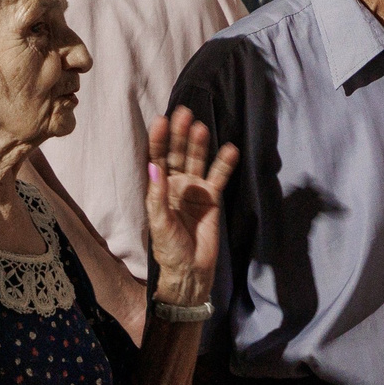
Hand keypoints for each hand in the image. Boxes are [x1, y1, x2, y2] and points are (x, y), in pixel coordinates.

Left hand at [143, 109, 238, 311]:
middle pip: (178, 154)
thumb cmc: (169, 249)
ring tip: (202, 127)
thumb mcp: (159, 223)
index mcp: (159, 189)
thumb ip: (157, 196)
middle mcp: (176, 184)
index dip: (158, 140)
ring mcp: (195, 189)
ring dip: (200, 145)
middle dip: (180, 135)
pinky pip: (219, 177)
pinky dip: (224, 164)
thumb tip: (153, 167)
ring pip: (198, 161)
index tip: (161, 121)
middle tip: (184, 114)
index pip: (156, 159)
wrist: (191, 270)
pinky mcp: (212, 198)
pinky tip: (230, 149)